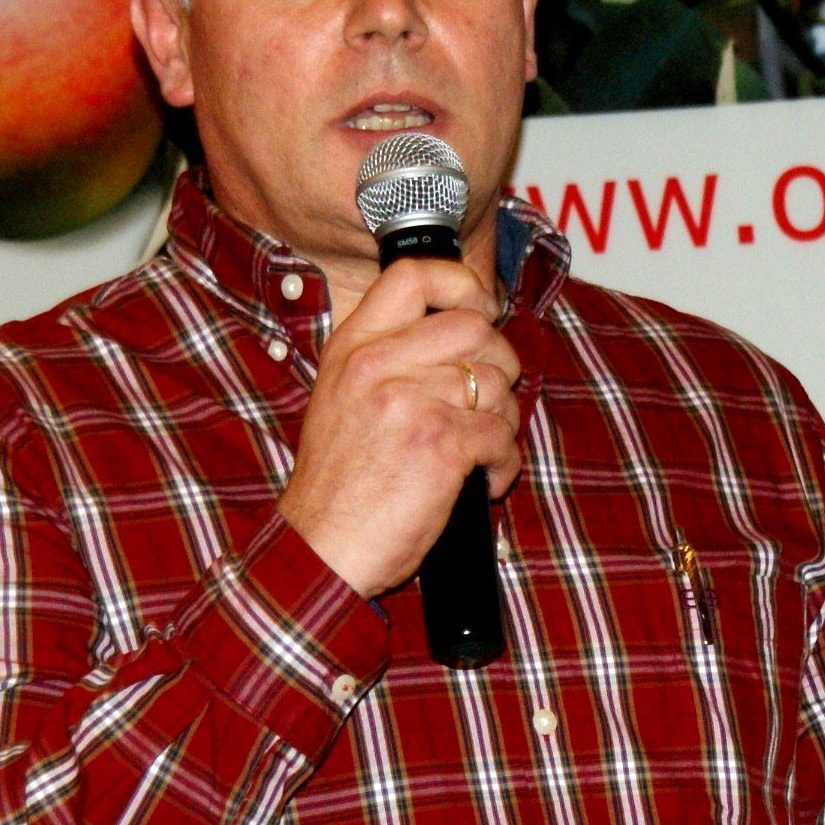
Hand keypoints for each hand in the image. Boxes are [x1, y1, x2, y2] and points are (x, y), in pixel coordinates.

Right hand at [276, 258, 523, 595]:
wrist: (321, 548)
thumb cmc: (336, 486)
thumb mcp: (340, 398)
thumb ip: (386, 359)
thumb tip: (460, 337)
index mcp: (353, 347)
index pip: (413, 276)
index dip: (462, 283)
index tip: (480, 310)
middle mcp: (379, 364)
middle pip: (474, 327)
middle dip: (499, 362)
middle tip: (489, 397)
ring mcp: (412, 402)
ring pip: (497, 384)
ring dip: (502, 420)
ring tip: (478, 450)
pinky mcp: (442, 445)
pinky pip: (503, 436)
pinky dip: (502, 464)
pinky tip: (480, 482)